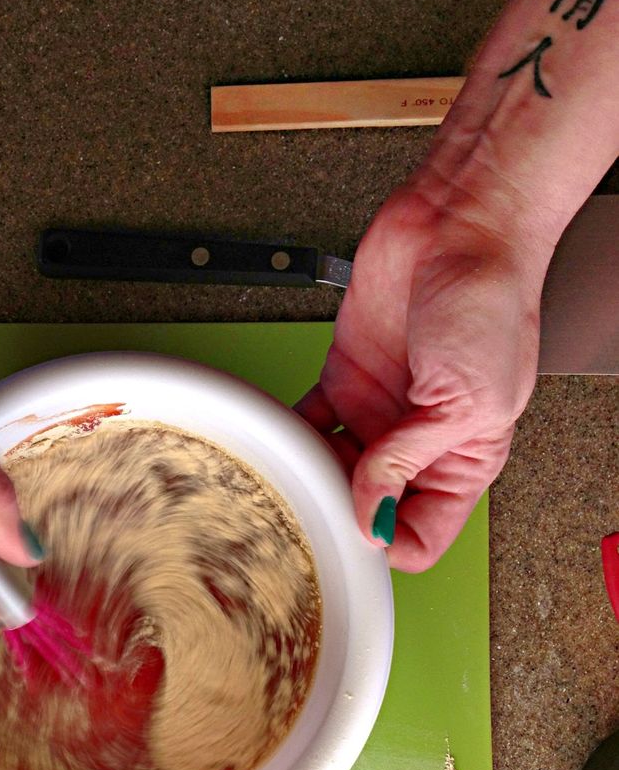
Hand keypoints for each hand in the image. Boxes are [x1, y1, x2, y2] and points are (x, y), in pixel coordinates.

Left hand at [296, 182, 549, 570]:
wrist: (462, 226)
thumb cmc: (491, 301)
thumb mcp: (467, 401)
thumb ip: (411, 459)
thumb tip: (372, 513)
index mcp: (462, 458)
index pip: (423, 532)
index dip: (391, 542)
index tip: (361, 535)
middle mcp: (416, 441)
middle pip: (368, 506)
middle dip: (341, 512)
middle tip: (315, 509)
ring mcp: (377, 410)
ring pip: (332, 468)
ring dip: (311, 475)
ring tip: (293, 478)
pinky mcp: (344, 376)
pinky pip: (309, 420)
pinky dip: (290, 432)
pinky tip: (277, 443)